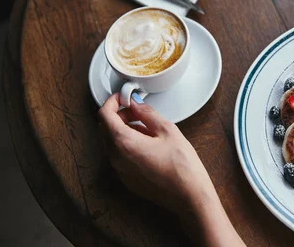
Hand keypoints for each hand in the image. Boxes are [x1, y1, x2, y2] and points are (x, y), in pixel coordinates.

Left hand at [98, 94, 245, 246]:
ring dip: (123, 130)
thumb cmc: (182, 166)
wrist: (189, 196)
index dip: (112, 101)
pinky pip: (119, 156)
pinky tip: (148, 144)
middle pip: (105, 129)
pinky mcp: (127, 179)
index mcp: (124, 143)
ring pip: (111, 142)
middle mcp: (116, 158)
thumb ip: (147, 113)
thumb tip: (136, 103)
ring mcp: (120, 171)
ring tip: (147, 127)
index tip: (123, 96)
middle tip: (136, 109)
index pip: (104, 115)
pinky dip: (127, 144)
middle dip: (118, 115)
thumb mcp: (167, 130)